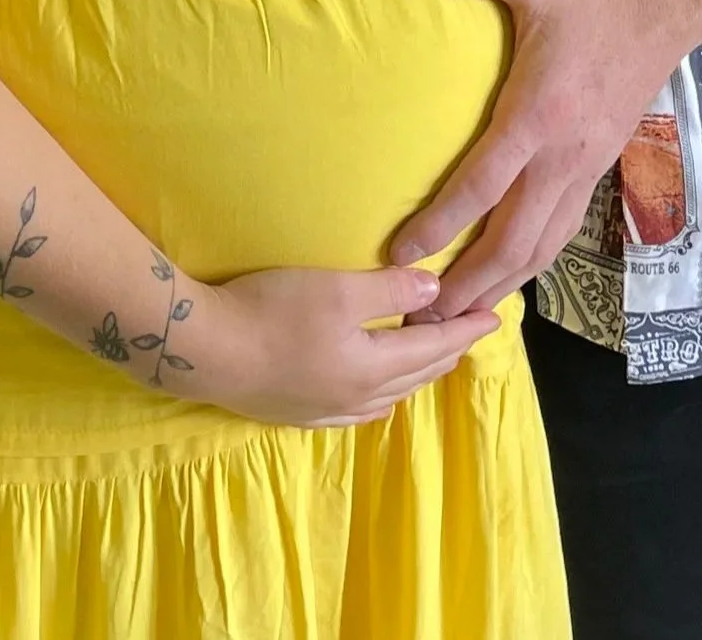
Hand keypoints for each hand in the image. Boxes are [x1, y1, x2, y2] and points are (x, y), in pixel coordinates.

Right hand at [190, 264, 502, 428]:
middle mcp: (356, 398)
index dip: (464, 331)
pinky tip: (379, 400)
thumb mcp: (337, 289)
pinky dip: (383, 396)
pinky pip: (360, 410)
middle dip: (447, 352)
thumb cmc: (274, 311)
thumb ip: (389, 291)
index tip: (494, 318)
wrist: (207, 349)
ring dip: (417, 374)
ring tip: (434, 357)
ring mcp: (325, 409)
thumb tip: (435, 290)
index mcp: (371, 368)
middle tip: (471, 333)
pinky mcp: (299, 412)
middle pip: (415, 375)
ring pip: (389, 395)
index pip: (432, 347)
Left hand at [390, 0, 692, 321]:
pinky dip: (532, 260)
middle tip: (423, 319)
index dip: (441, 224)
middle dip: (469, 284)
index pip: (482, 183)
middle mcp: (563, 153)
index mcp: (539, 112)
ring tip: (460, 315)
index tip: (401, 256)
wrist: (669, 4)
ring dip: (501, 284)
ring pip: (542, 246)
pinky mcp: (599, 165)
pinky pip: (562, 229)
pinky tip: (510, 272)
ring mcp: (586, 165)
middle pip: (514, 241)